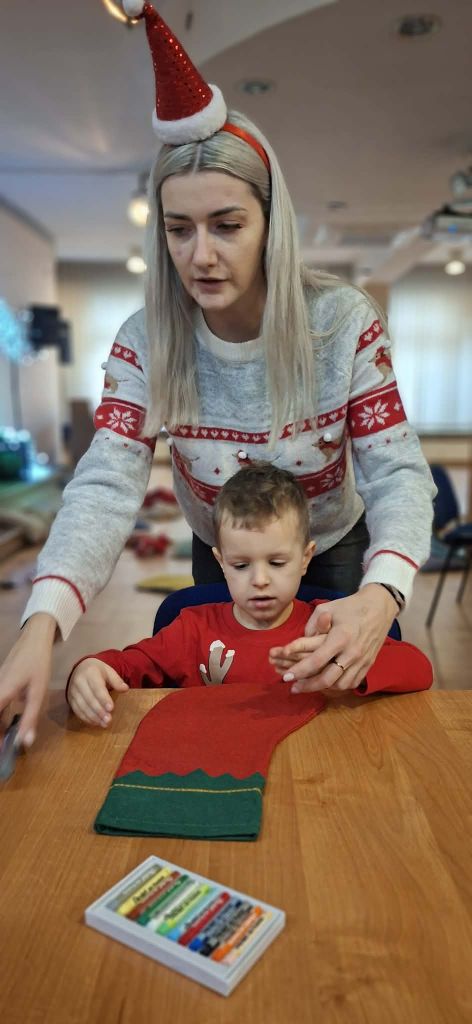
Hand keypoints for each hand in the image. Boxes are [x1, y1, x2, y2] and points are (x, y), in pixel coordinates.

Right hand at [0, 613, 56, 748]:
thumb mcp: (38, 694)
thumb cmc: (37, 664)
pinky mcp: (1, 683)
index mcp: (1, 694)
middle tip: (3, 749)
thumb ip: (30, 718)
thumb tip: (25, 743)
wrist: (35, 639)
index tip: (0, 751)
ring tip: (5, 741)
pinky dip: (1, 716)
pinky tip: (9, 724)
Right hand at [67, 659, 128, 725]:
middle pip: (89, 699)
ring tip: (104, 724)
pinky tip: (96, 722)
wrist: (79, 668)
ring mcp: (73, 691)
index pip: (97, 688)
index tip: (111, 708)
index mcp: (90, 673)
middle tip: (109, 720)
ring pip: (82, 707)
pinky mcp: (70, 699)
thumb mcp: (108, 671)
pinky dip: (86, 718)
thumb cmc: (97, 671)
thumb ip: (116, 680)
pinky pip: (77, 711)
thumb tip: (125, 689)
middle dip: (99, 711)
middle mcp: (79, 682)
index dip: (104, 699)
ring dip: (94, 717)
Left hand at [270, 585, 397, 693]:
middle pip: (328, 679)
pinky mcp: (369, 664)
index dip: (299, 671)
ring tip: (310, 685)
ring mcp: (362, 660)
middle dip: (308, 686)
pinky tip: (329, 683)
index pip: (316, 660)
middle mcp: (352, 652)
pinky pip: (353, 683)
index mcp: (340, 637)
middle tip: (293, 687)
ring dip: (323, 688)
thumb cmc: (350, 606)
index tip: (286, 677)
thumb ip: (311, 626)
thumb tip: (301, 643)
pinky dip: (339, 686)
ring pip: (341, 685)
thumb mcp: (326, 608)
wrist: (379, 607)